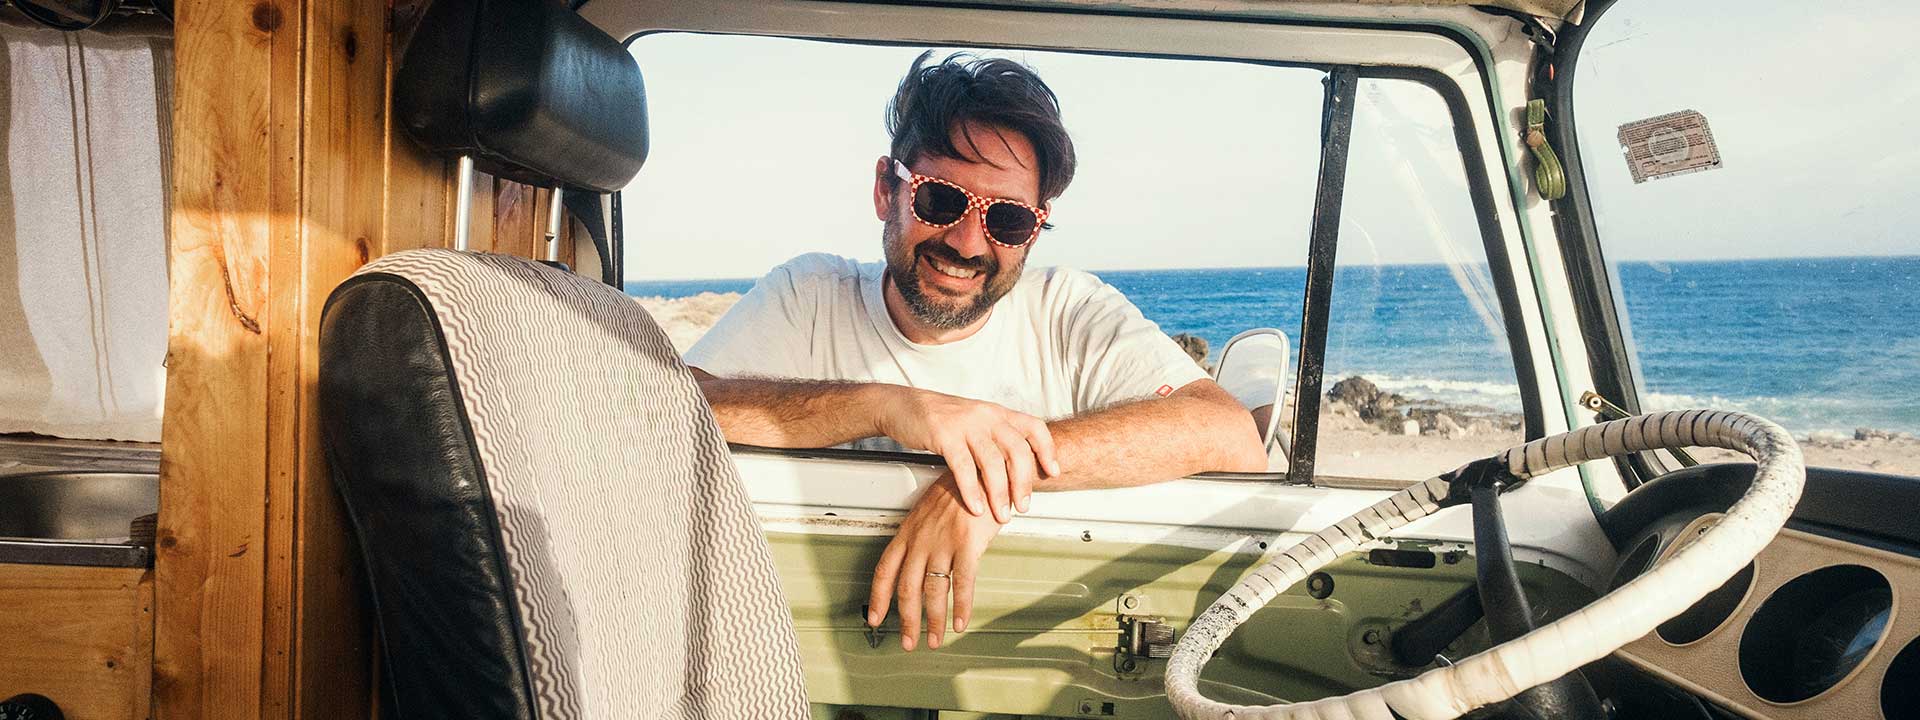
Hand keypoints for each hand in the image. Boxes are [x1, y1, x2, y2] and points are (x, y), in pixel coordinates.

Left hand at [866, 474, 1002, 650]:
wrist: (986, 470)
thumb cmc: (963, 489)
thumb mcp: (933, 508)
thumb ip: (924, 534)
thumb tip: (919, 560)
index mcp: (909, 530)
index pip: (885, 569)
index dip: (879, 597)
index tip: (875, 618)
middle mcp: (921, 538)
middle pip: (907, 588)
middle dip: (906, 620)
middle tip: (908, 642)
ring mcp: (943, 541)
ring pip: (933, 591)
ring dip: (933, 621)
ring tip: (935, 639)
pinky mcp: (968, 543)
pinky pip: (962, 583)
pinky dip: (960, 607)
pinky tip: (959, 622)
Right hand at [872, 386, 1059, 522]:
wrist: (904, 406)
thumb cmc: (942, 419)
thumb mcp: (976, 422)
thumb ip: (997, 440)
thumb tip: (1019, 468)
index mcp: (997, 413)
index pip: (1034, 427)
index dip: (1047, 450)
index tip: (1053, 473)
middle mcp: (986, 416)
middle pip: (1017, 450)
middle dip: (1023, 482)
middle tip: (1023, 506)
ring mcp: (966, 424)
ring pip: (992, 462)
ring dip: (999, 492)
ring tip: (1001, 514)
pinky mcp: (944, 435)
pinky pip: (963, 467)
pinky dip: (971, 490)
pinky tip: (975, 506)